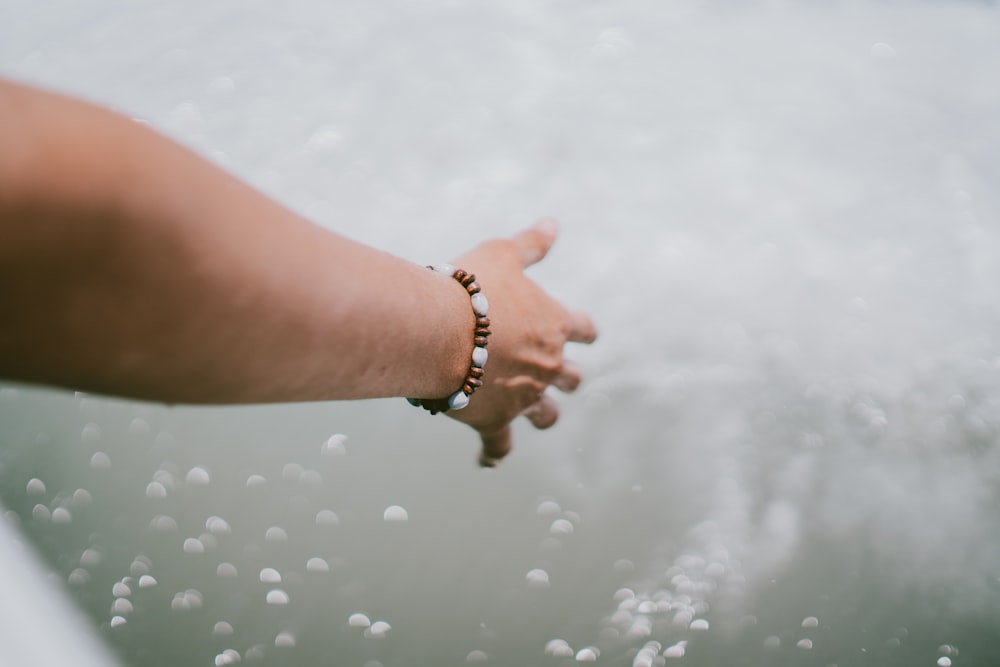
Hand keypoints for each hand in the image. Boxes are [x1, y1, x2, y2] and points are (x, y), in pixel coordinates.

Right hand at [447, 219, 597, 465]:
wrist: (438, 331)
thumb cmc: (469, 289)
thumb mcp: (502, 254)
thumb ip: (530, 244)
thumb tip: (553, 224)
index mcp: (553, 324)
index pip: (583, 328)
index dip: (584, 330)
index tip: (587, 333)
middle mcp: (546, 364)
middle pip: (570, 377)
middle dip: (567, 376)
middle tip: (563, 377)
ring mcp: (523, 396)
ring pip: (546, 414)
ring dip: (544, 413)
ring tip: (539, 415)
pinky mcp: (495, 421)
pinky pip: (499, 444)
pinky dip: (494, 452)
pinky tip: (489, 459)